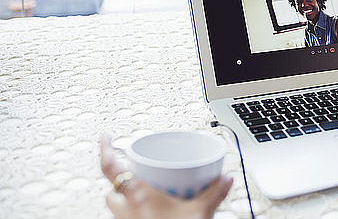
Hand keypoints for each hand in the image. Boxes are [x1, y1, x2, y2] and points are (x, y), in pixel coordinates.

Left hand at [100, 134, 232, 218]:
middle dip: (122, 178)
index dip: (105, 148)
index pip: (110, 166)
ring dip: (125, 198)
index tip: (106, 135)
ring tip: (147, 193)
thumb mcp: (199, 213)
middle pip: (112, 187)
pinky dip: (134, 214)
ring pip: (115, 205)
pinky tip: (152, 215)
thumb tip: (224, 179)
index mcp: (138, 196)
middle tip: (138, 171)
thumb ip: (214, 193)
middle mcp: (125, 211)